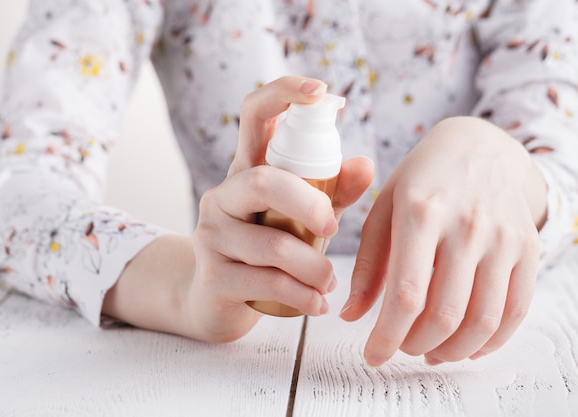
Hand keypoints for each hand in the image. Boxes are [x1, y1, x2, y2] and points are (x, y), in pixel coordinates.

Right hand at [103, 77, 372, 342]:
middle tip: (333, 227)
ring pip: (274, 245)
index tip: (320, 91)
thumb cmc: (268, 245)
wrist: (216, 298)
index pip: (253, 116)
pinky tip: (317, 303)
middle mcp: (222, 196)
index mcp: (246, 170)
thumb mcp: (301, 215)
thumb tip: (366, 164)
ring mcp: (211, 236)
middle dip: (310, 204)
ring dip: (316, 267)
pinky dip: (305, 297)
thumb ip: (332, 190)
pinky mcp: (214, 277)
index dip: (283, 94)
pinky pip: (270, 284)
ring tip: (329, 282)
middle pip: (263, 182)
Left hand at [340, 116, 546, 365]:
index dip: (388, 335)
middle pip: (445, 314)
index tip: (374, 355)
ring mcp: (504, 238)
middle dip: (416, 345)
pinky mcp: (529, 248)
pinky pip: (517, 310)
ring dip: (453, 350)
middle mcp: (467, 226)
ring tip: (431, 351)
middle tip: (402, 347)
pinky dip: (492, 340)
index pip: (407, 293)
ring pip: (483, 320)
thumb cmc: (424, 179)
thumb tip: (351, 315)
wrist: (482, 147)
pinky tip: (469, 346)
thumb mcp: (384, 207)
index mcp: (422, 212)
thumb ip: (369, 264)